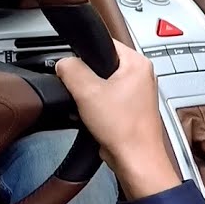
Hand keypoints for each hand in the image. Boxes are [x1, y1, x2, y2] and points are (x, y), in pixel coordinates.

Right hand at [55, 40, 180, 199]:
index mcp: (137, 62)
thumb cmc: (124, 130)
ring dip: (90, 95)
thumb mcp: (87, 92)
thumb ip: (70, 69)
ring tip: (90, 108)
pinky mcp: (130, 108)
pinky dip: (96, 106)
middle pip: (100, 64)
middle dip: (85, 79)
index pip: (103, 42)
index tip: (75, 69)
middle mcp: (141, 74)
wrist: (136, 161)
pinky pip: (106, 99)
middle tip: (83, 93)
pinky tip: (93, 117)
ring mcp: (137, 93)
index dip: (83, 54)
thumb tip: (63, 62)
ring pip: (101, 83)